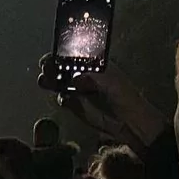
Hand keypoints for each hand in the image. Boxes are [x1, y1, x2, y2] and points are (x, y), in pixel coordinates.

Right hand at [38, 55, 166, 150]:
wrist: (132, 126)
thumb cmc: (129, 100)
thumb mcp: (113, 83)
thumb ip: (93, 78)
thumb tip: (75, 78)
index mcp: (96, 65)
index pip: (75, 54)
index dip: (63, 53)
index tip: (54, 56)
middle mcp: (86, 75)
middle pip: (63, 66)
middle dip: (53, 65)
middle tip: (46, 68)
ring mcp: (80, 90)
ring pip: (59, 81)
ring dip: (51, 80)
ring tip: (45, 81)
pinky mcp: (76, 105)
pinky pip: (63, 99)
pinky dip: (61, 98)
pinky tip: (64, 98)